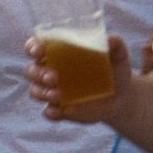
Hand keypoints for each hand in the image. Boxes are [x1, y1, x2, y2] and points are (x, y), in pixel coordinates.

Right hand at [23, 32, 138, 124]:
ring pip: (35, 91)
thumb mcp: (118, 56)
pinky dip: (51, 112)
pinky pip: (48, 112)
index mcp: (58, 53)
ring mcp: (54, 91)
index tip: (40, 51)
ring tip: (58, 95)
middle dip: (37, 74)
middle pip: (31, 71)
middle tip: (53, 77)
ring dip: (41, 93)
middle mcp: (50, 71)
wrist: (122, 97)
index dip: (32, 47)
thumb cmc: (114, 70)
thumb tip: (110, 39)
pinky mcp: (61, 110)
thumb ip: (116, 45)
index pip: (35, 47)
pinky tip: (60, 111)